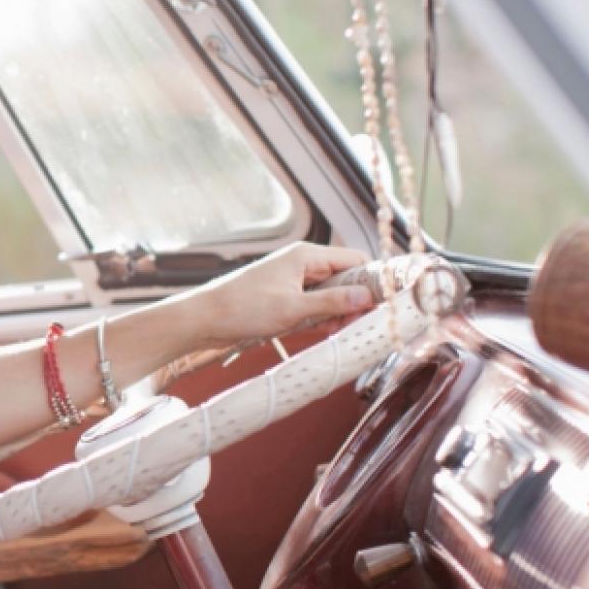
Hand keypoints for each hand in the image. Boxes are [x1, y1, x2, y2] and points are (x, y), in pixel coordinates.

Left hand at [197, 242, 374, 349]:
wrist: (204, 319)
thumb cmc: (243, 308)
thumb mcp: (293, 308)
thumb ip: (332, 302)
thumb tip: (367, 297)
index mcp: (306, 256)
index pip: (354, 259)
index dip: (372, 280)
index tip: (384, 304)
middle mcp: (302, 264)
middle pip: (344, 278)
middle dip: (354, 302)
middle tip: (356, 325)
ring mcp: (292, 280)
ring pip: (330, 294)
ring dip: (336, 313)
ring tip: (337, 331)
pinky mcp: (284, 297)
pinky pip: (313, 305)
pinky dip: (320, 318)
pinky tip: (321, 332)